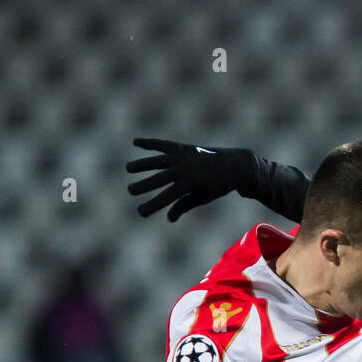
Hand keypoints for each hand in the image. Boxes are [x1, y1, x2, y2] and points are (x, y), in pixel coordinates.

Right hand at [126, 138, 256, 220]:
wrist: (232, 165)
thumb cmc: (217, 186)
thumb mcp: (203, 198)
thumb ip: (184, 206)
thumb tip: (169, 218)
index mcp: (190, 185)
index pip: (166, 198)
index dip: (152, 205)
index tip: (140, 212)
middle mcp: (184, 169)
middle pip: (158, 179)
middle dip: (143, 185)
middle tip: (130, 191)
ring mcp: (181, 156)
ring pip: (157, 161)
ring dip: (142, 164)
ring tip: (129, 168)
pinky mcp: (181, 147)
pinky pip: (162, 144)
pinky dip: (149, 143)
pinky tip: (135, 142)